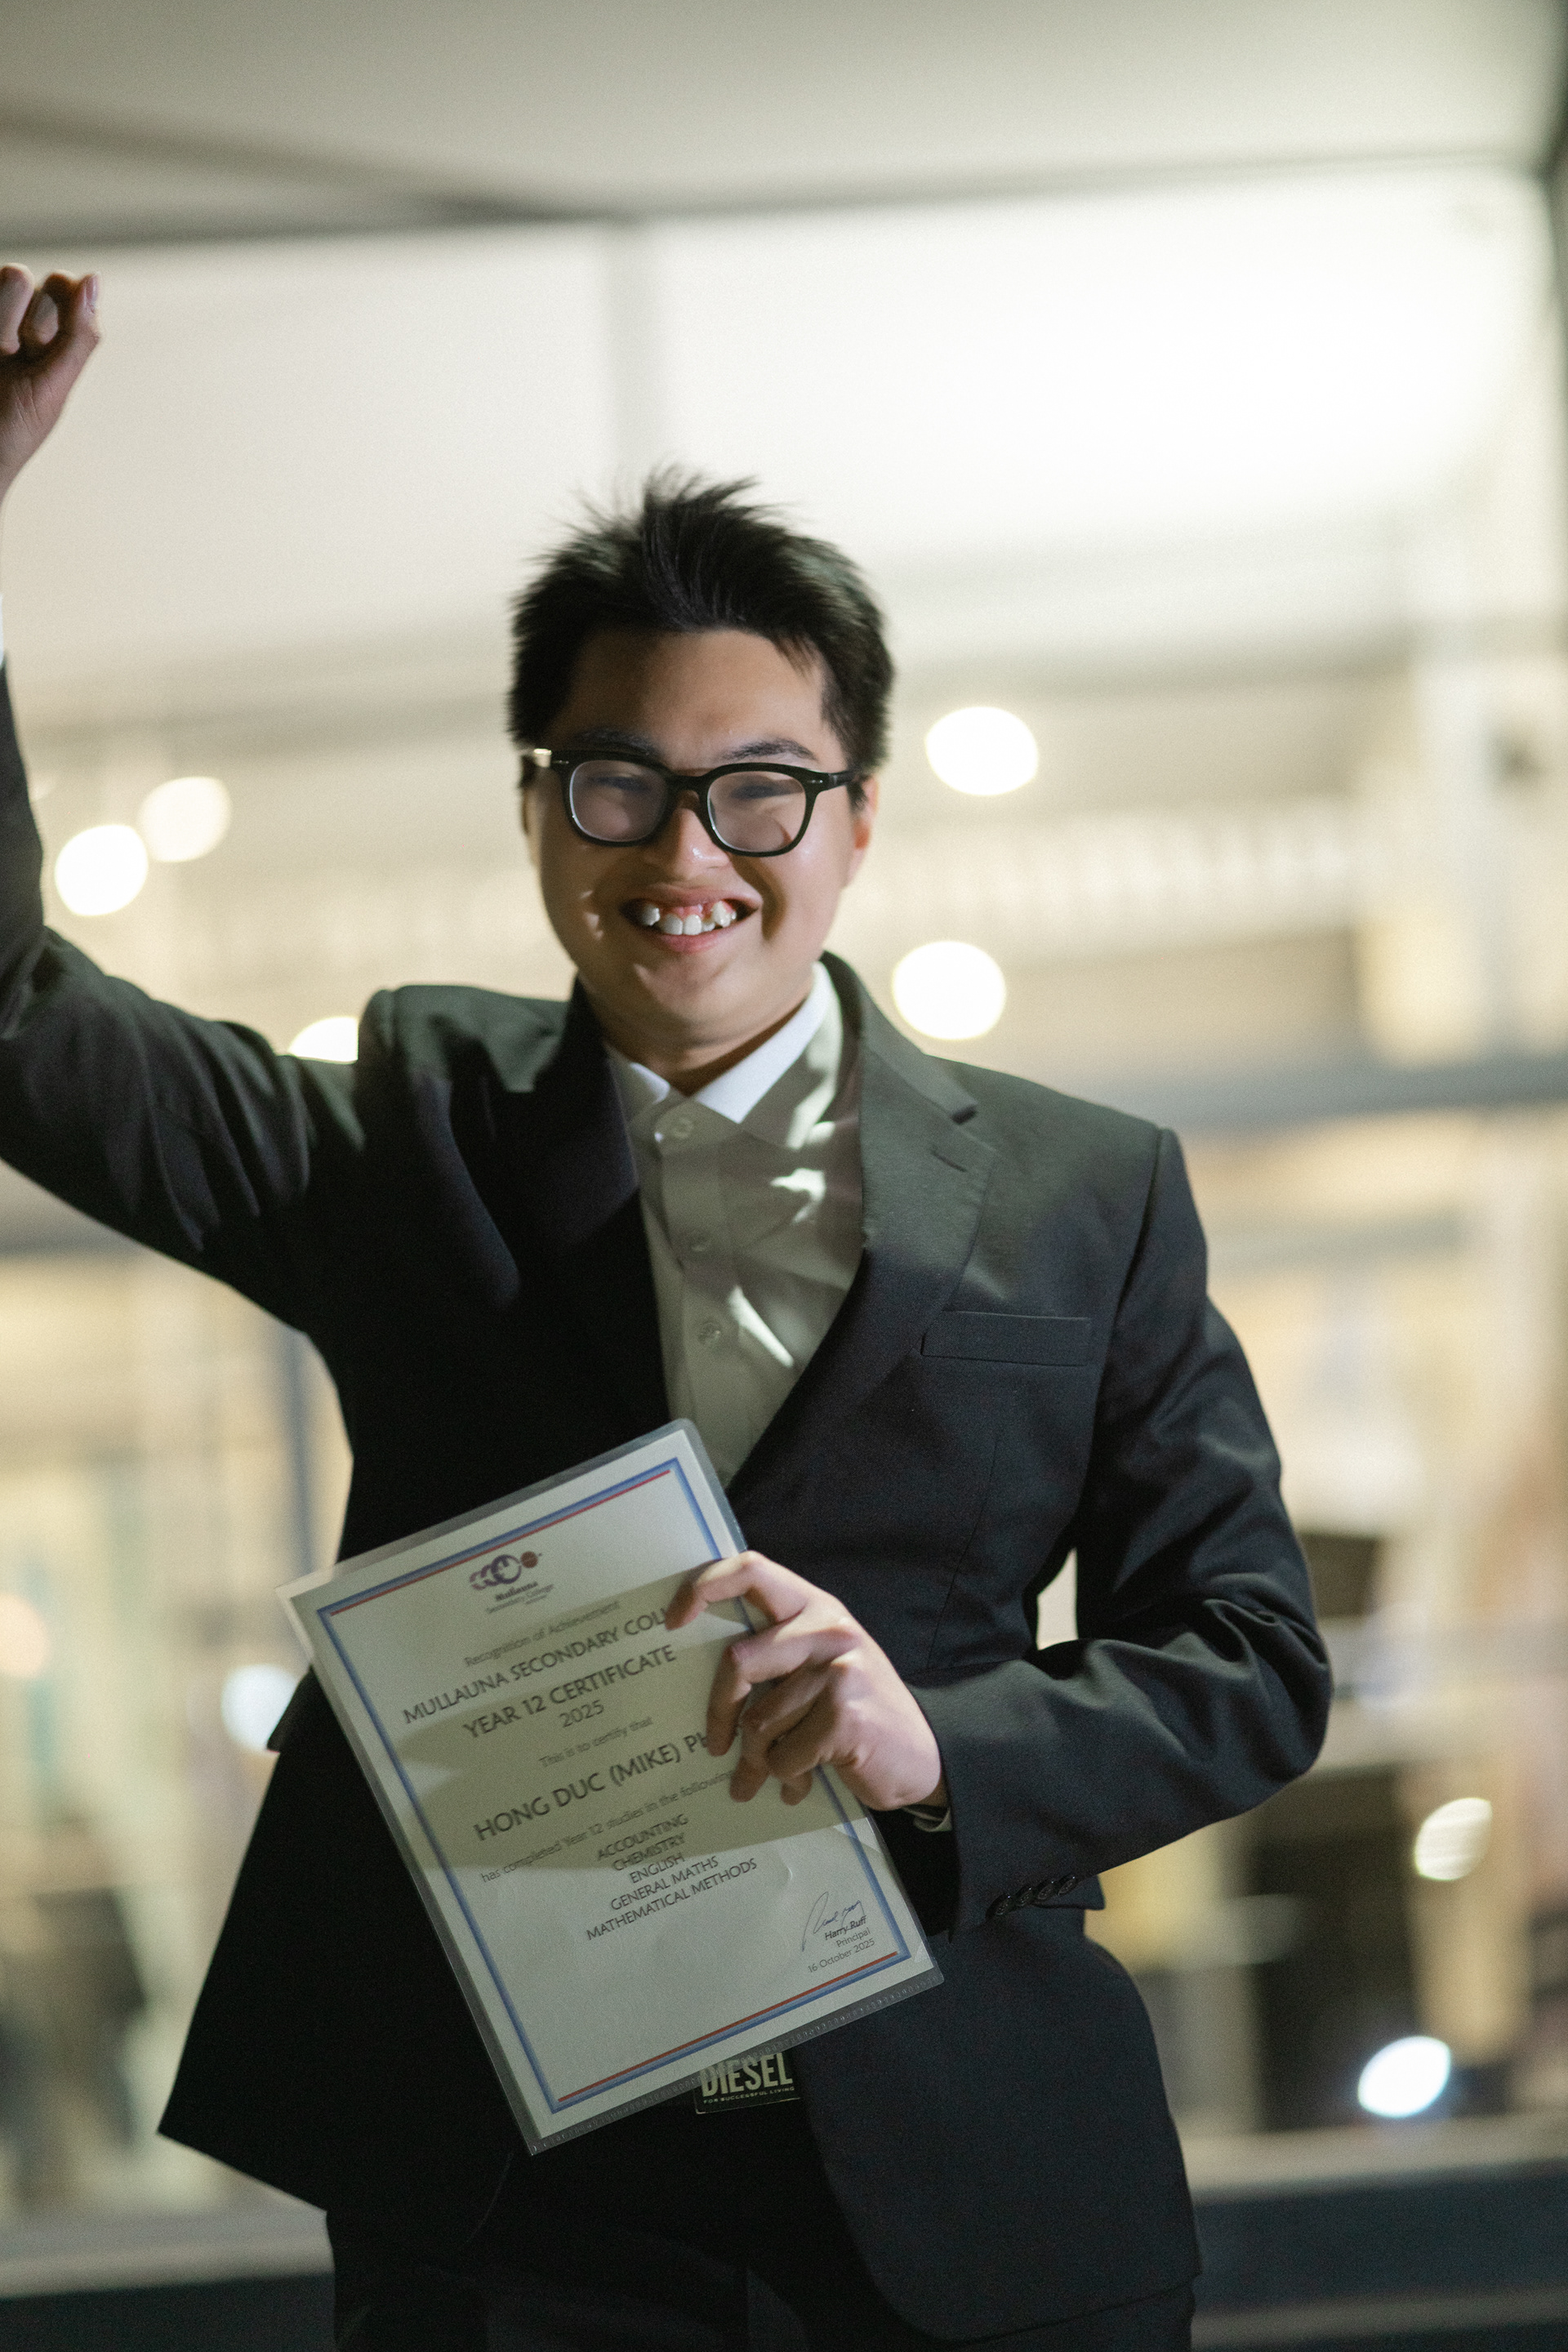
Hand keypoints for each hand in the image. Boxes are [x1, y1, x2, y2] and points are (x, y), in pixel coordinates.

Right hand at [0, 267, 100, 505]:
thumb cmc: (13, 430)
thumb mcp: (52, 386)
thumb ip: (77, 336)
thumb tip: (93, 279)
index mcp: (45, 336)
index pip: (60, 285)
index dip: (55, 302)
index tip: (40, 340)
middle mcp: (10, 319)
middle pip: (18, 278)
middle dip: (16, 321)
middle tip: (11, 358)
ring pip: (1, 280)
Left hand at [666, 1552, 945, 1813]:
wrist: (923, 1756)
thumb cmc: (857, 1711)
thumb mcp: (822, 1665)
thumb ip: (775, 1654)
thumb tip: (699, 1674)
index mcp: (814, 1607)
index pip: (751, 1569)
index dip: (703, 1587)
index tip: (672, 1621)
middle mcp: (828, 1629)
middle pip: (738, 1662)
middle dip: (719, 1711)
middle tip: (714, 1744)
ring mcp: (839, 1671)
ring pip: (759, 1721)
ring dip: (758, 1761)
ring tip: (765, 1778)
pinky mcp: (845, 1717)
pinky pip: (785, 1756)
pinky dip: (787, 1778)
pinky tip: (801, 1784)